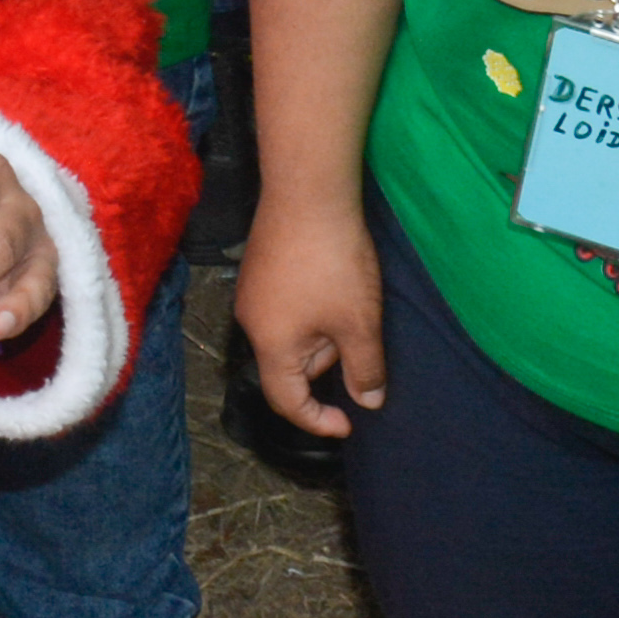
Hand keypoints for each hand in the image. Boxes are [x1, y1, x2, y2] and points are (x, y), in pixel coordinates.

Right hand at [232, 192, 385, 437]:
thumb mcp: (359, 323)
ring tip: (352, 306)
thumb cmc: (333, 264)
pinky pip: (284, 309)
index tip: (349, 424)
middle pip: (289, 366)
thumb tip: (368, 401)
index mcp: (271, 345)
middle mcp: (251, 322)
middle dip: (327, 363)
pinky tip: (334, 285)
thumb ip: (365, 370)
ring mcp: (252, 292)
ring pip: (289, 336)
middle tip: (361, 340)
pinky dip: (312, 312)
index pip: (287, 401)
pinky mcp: (259, 269)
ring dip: (322, 335)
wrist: (307, 192)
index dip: (318, 421)